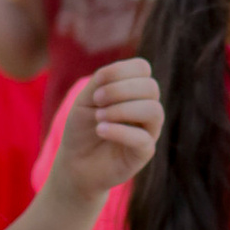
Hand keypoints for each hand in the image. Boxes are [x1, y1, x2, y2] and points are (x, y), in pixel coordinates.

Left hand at [51, 61, 162, 197]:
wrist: (75, 162)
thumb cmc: (82, 127)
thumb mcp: (86, 99)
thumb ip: (101, 82)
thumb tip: (114, 73)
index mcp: (135, 91)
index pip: (143, 68)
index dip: (120, 70)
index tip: (98, 83)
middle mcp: (146, 108)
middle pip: (151, 87)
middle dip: (119, 90)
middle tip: (96, 101)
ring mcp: (149, 131)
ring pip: (154, 111)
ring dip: (122, 109)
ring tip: (99, 117)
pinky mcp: (144, 153)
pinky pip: (142, 139)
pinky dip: (119, 131)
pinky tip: (100, 130)